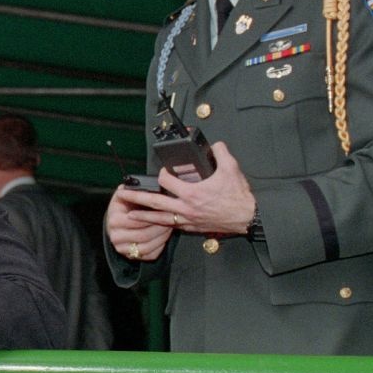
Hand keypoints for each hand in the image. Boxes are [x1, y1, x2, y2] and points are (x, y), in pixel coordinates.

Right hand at [105, 187, 171, 261]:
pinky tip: (164, 237)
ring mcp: (123, 248)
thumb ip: (129, 191)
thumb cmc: (123, 208)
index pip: (134, 220)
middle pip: (143, 235)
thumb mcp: (123, 197)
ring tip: (169, 228)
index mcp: (114, 220)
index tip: (162, 210)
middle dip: (159, 227)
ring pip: (147, 247)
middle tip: (171, 220)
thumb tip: (137, 182)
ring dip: (161, 237)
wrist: (116, 224)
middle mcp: (116, 236)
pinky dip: (160, 246)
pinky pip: (149, 255)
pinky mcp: (132, 256)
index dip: (150, 216)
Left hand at [122, 141, 255, 236]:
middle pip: (156, 203)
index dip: (162, 174)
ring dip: (144, 216)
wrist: (248, 218)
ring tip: (129, 214)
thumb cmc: (239, 197)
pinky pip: (173, 226)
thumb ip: (222, 154)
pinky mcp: (193, 228)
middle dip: (138, 198)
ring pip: (161, 219)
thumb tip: (217, 144)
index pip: (166, 182)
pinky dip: (162, 224)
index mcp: (192, 193)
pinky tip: (155, 223)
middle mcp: (186, 208)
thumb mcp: (232, 169)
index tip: (162, 172)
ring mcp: (188, 220)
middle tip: (123, 196)